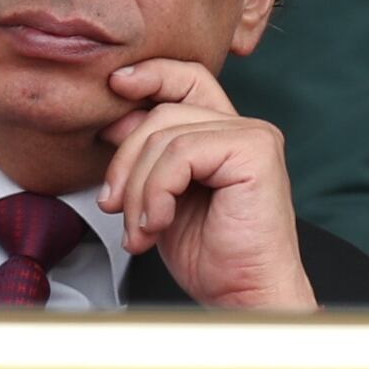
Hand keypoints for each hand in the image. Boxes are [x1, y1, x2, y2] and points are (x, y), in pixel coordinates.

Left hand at [97, 58, 314, 310]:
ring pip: (164, 136)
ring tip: (140, 229)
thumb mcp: (161, 195)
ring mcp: (253, 136)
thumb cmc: (209, 254)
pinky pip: (179, 155)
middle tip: (114, 207)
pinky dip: (156, 192)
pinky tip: (158, 224)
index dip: (150, 74)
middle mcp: (243, 128)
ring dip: (138, 189)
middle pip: (161, 113)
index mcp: (223, 132)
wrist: (243, 294)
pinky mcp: (255, 152)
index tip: (113, 85)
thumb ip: (147, 156)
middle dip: (125, 162)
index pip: (186, 79)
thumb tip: (114, 119)